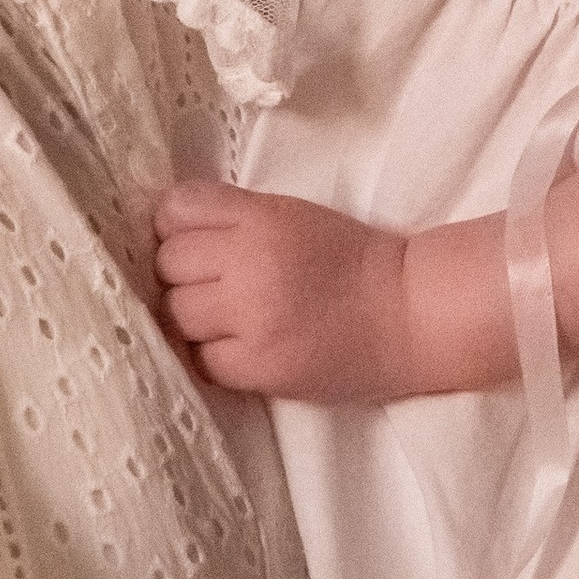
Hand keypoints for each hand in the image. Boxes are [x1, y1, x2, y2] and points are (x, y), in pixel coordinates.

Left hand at [151, 177, 403, 397]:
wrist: (409, 314)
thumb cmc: (352, 260)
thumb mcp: (294, 215)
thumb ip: (235, 216)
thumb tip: (168, 228)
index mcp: (263, 218)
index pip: (176, 210)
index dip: (179, 226)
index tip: (197, 240)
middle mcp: (249, 264)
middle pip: (168, 264)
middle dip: (185, 272)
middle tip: (217, 282)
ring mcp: (251, 320)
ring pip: (175, 314)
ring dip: (194, 316)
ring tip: (228, 318)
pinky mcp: (257, 367)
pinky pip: (200, 360)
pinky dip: (212, 354)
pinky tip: (240, 346)